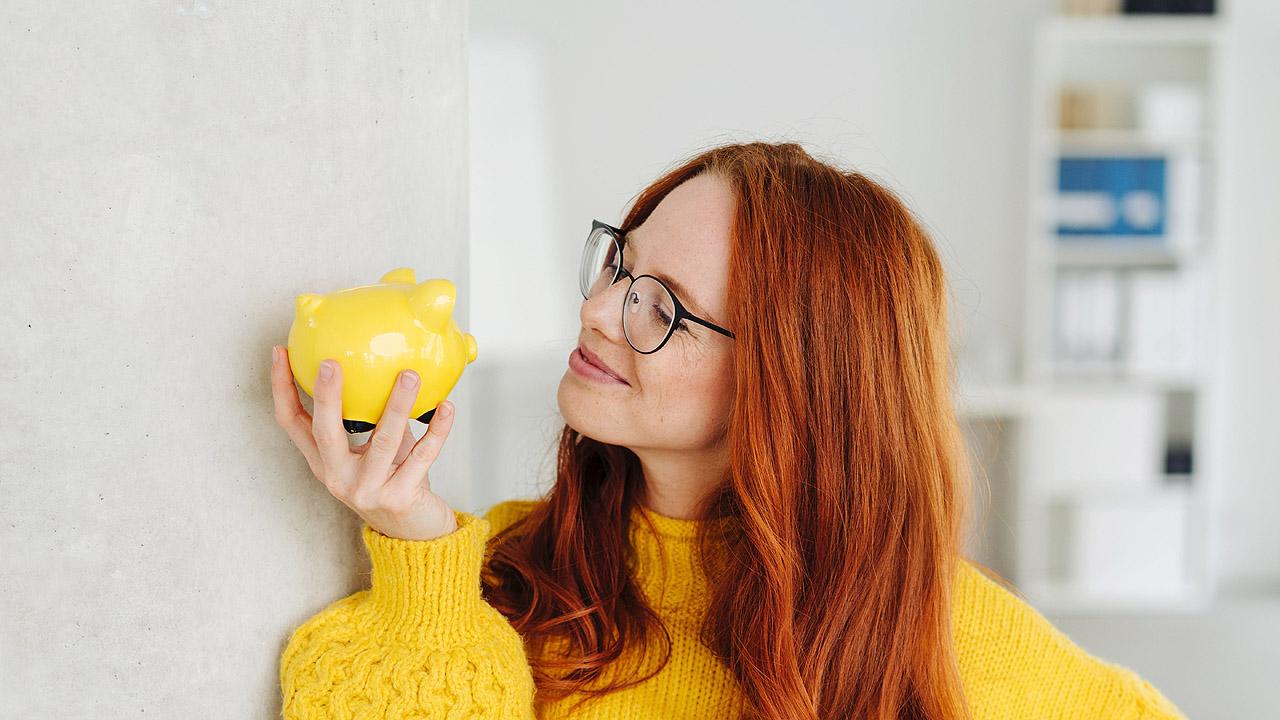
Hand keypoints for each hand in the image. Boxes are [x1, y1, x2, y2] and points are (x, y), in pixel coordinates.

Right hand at [270, 345, 458, 540]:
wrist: (415, 534)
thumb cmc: (394, 481)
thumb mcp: (375, 451)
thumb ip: (374, 416)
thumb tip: (387, 363)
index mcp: (325, 462)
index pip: (292, 423)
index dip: (281, 388)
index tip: (280, 352)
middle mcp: (339, 477)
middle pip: (325, 432)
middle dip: (326, 396)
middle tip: (332, 363)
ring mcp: (368, 490)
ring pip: (382, 440)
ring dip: (397, 404)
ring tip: (410, 375)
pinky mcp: (400, 498)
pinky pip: (422, 456)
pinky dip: (437, 430)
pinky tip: (446, 407)